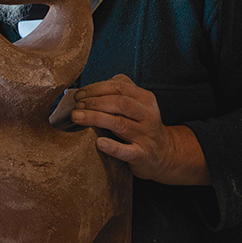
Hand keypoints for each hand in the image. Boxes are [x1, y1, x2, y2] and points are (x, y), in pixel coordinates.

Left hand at [70, 74, 211, 185]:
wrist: (165, 154)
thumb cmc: (142, 125)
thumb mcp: (137, 104)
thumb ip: (118, 91)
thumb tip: (87, 89)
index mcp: (145, 98)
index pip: (119, 87)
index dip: (96, 89)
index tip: (79, 95)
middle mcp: (148, 114)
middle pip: (120, 103)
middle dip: (95, 102)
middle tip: (76, 106)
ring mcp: (146, 135)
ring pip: (120, 124)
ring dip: (95, 118)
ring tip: (77, 117)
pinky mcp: (143, 155)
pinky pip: (127, 151)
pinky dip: (112, 147)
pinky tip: (99, 143)